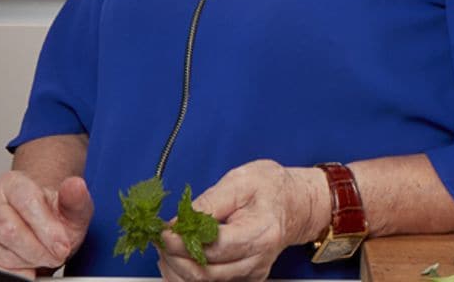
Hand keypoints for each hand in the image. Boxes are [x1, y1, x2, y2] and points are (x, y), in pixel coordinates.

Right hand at [0, 171, 92, 278]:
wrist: (40, 231)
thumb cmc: (52, 219)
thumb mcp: (70, 210)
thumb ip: (75, 199)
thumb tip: (76, 186)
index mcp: (12, 184)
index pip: (26, 201)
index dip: (47, 228)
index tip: (62, 246)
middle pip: (10, 231)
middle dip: (38, 250)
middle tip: (54, 255)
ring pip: (2, 254)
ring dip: (28, 263)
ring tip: (40, 256)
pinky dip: (15, 275)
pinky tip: (26, 267)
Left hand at [157, 160, 325, 281]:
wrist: (295, 204)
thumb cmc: (269, 187)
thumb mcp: (239, 180)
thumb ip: (210, 201)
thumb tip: (182, 219)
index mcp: (259, 232)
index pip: (216, 247)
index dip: (185, 243)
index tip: (164, 232)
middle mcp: (257, 260)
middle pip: (210, 273)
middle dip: (176, 259)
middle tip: (159, 240)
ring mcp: (252, 272)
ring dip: (179, 270)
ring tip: (163, 250)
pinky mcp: (246, 277)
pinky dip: (190, 275)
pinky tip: (176, 260)